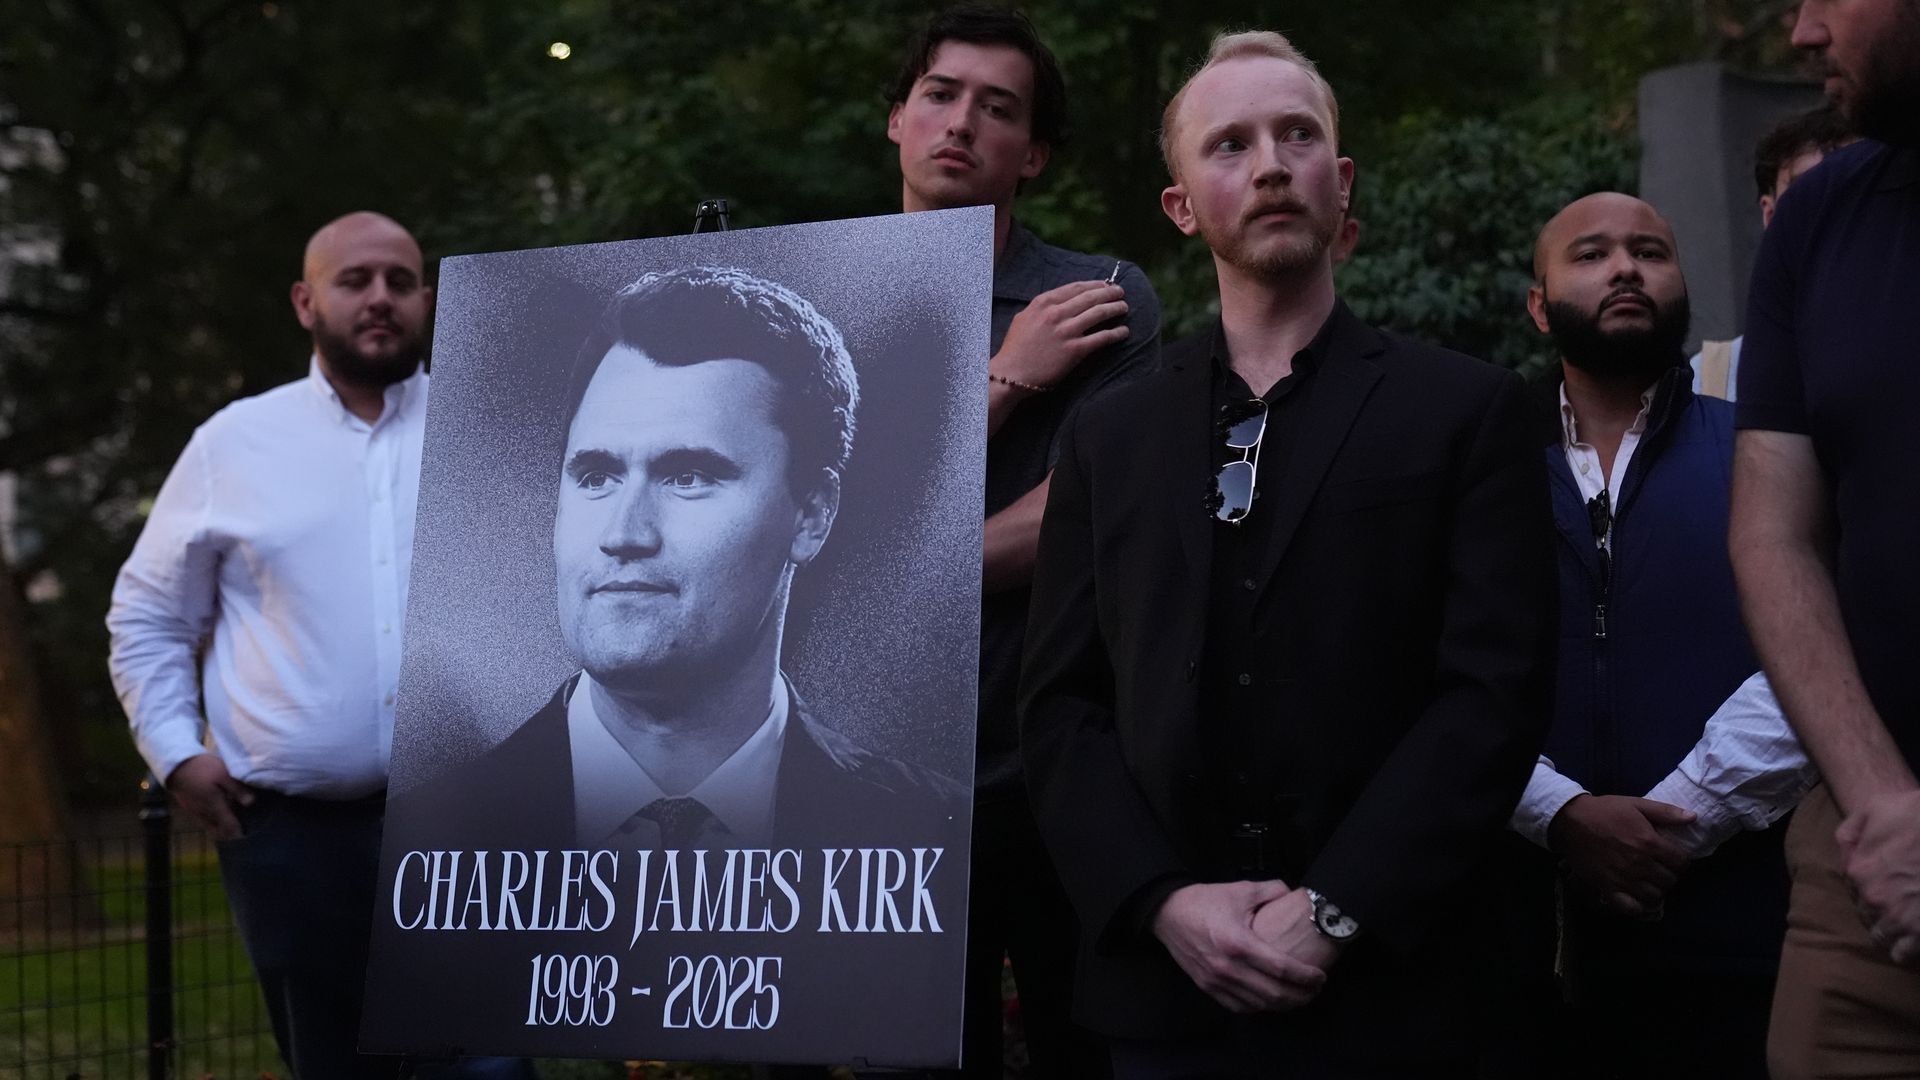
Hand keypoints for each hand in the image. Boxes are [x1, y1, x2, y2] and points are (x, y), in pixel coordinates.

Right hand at [166, 753, 253, 840]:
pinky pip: (205, 822)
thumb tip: (251, 803)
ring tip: (233, 816)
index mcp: (215, 807)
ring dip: (222, 827)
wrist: (177, 766)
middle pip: (220, 833)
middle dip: (231, 832)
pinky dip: (214, 821)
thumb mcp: (223, 774)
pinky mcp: (191, 809)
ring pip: (212, 828)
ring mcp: (196, 814)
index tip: (249, 826)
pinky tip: (221, 809)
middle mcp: (205, 815)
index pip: (228, 829)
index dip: (240, 831)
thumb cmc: (202, 769)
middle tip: (243, 823)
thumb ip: (237, 789)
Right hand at [990, 280, 1129, 391]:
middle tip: (1120, 292)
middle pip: (1091, 297)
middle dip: (1109, 292)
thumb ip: (1041, 307)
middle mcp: (1056, 313)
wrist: (1011, 374)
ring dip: (1115, 308)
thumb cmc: (1015, 349)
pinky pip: (1101, 338)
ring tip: (1124, 307)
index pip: (1075, 287)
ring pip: (1099, 313)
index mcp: (1043, 302)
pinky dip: (1116, 333)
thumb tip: (1058, 302)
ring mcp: (1066, 331)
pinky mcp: (1075, 350)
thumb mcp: (1023, 318)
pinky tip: (1124, 331)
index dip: (1094, 284)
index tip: (1104, 284)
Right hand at [1151, 880, 1326, 1013]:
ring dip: (1282, 1005)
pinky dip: (1259, 1007)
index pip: (1281, 968)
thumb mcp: (1241, 890)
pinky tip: (1270, 1000)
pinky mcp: (1207, 987)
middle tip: (1315, 989)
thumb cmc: (1204, 900)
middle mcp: (1227, 966)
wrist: (1167, 913)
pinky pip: (1239, 1007)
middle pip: (1273, 993)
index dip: (1305, 976)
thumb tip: (1295, 895)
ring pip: (1258, 1005)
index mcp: (1237, 941)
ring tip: (1298, 996)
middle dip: (1301, 995)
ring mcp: (1215, 980)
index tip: (1320, 976)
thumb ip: (1272, 890)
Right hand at [1548, 794, 1694, 917]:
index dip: (1681, 860)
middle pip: (1670, 880)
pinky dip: (1638, 906)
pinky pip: (1631, 907)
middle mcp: (1640, 864)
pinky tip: (1637, 897)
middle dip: (1670, 875)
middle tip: (1661, 868)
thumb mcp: (1636, 804)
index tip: (1673, 857)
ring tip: (1649, 881)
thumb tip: (1693, 818)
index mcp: (1650, 842)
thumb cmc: (1605, 811)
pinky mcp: (1608, 888)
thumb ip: (1666, 812)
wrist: (1570, 821)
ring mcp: (1624, 878)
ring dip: (1656, 889)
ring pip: (1654, 896)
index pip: (1681, 862)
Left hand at [1837, 789, 1919, 965]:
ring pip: (1883, 938)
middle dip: (1880, 911)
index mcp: (1858, 870)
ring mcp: (1898, 918)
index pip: (1854, 890)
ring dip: (1892, 934)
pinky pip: (1904, 954)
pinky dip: (1908, 951)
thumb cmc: (1916, 816)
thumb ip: (1851, 830)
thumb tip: (1843, 851)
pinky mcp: (1919, 934)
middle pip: (1868, 914)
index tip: (1886, 886)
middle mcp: (1873, 898)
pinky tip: (1914, 942)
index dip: (1869, 888)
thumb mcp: (1875, 809)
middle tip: (1899, 906)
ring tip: (1905, 926)